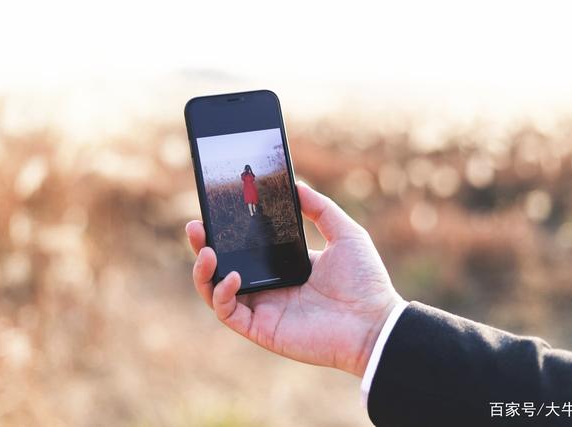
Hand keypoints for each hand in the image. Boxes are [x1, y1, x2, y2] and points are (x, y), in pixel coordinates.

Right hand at [185, 182, 402, 376]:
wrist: (375, 322)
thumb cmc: (365, 280)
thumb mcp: (344, 233)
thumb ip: (320, 208)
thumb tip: (296, 184)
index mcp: (283, 265)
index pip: (244, 247)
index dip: (225, 231)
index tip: (213, 210)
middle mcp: (268, 287)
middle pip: (222, 267)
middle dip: (202, 247)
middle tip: (196, 226)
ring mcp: (262, 309)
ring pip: (215, 291)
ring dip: (203, 271)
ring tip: (206, 251)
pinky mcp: (261, 329)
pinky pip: (228, 313)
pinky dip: (222, 294)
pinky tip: (233, 277)